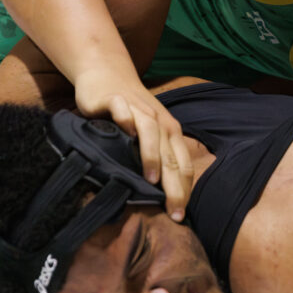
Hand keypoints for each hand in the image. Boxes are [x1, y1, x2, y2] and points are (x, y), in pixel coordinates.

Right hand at [74, 69, 192, 221]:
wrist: (108, 76)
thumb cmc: (130, 113)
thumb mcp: (148, 135)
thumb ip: (154, 158)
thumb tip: (161, 197)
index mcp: (171, 133)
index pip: (184, 165)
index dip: (184, 190)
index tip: (179, 216)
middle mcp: (159, 122)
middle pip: (171, 155)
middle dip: (174, 185)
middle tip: (173, 211)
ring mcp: (138, 109)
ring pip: (151, 132)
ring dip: (152, 155)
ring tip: (151, 180)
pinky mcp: (115, 100)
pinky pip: (123, 110)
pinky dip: (126, 119)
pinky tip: (125, 131)